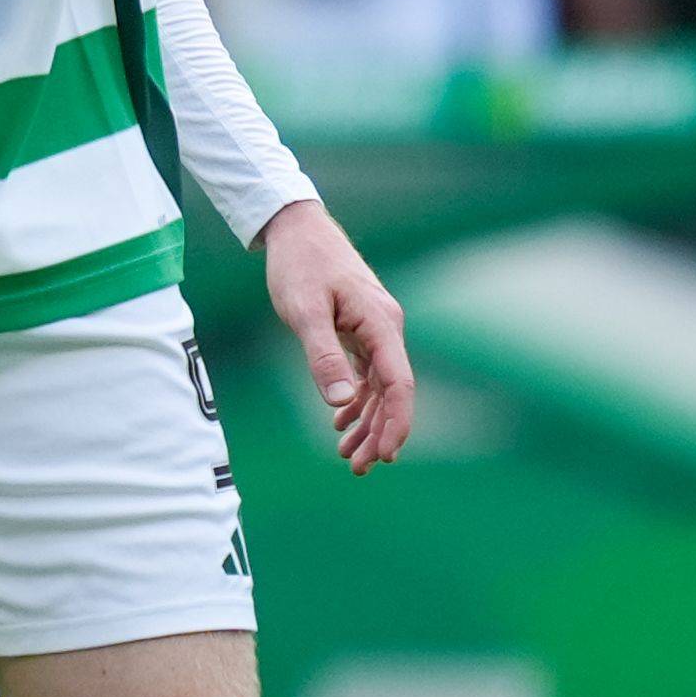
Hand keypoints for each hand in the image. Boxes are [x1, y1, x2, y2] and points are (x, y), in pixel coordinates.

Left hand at [260, 200, 414, 473]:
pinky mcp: (359, 329)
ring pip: (378, 386)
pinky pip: (366, 373)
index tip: (386, 455)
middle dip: (379, 432)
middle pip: (392, 391)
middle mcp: (385, 328)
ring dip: (366, 422)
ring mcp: (374, 330)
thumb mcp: (304, 312)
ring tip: (348, 457)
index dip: (396, 422)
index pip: (399, 384)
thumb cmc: (300, 265)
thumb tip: (341, 403)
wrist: (296, 229)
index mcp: (380, 324)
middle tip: (358, 468)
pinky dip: (356, 400)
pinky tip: (341, 423)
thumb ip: (323, 356)